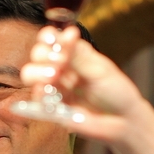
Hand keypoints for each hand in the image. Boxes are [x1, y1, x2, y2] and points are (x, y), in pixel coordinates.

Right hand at [21, 27, 145, 142]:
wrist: (123, 120)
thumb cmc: (116, 92)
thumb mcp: (100, 70)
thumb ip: (78, 56)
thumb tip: (67, 33)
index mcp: (73, 54)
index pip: (52, 38)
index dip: (48, 36)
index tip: (54, 39)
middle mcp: (61, 68)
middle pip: (37, 54)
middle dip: (43, 54)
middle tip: (60, 61)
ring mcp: (55, 87)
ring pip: (30, 74)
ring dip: (37, 72)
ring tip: (53, 76)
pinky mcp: (52, 107)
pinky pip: (37, 98)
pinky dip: (40, 93)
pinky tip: (49, 92)